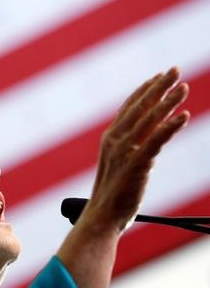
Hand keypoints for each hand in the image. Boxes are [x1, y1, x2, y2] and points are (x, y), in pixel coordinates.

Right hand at [84, 67, 189, 232]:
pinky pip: (156, 140)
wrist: (101, 217)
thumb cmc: (113, 196)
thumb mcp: (121, 165)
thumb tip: (152, 136)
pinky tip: (184, 116)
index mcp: (110, 138)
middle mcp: (115, 139)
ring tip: (184, 88)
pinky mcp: (136, 164)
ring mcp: (124, 151)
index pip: (129, 106)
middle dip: (159, 87)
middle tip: (176, 70)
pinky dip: (170, 126)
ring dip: (168, 101)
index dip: (146, 89)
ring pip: (149, 120)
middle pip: (140, 107)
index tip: (161, 75)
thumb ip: (134, 147)